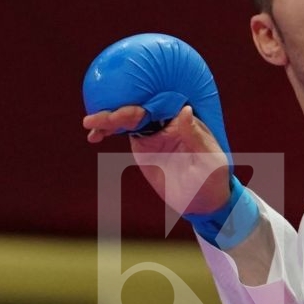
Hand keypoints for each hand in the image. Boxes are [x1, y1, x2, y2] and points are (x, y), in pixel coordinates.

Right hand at [83, 103, 232, 218]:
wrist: (203, 201)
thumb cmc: (213, 177)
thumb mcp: (209, 158)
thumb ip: (195, 135)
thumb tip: (185, 110)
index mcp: (183, 120)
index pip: (159, 104)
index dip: (141, 102)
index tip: (125, 109)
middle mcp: (166, 121)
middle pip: (139, 108)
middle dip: (118, 110)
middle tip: (98, 116)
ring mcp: (153, 133)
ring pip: (127, 118)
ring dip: (108, 119)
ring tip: (89, 122)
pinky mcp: (143, 146)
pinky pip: (122, 133)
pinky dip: (108, 131)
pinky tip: (94, 135)